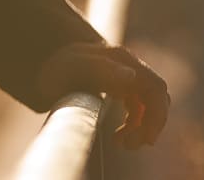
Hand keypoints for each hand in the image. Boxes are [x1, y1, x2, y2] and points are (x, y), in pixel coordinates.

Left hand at [33, 41, 168, 147]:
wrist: (46, 64)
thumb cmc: (58, 67)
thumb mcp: (74, 68)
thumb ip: (101, 70)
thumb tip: (132, 76)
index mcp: (121, 59)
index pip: (155, 87)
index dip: (157, 114)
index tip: (146, 138)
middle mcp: (129, 66)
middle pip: (156, 98)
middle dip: (150, 124)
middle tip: (131, 145)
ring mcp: (127, 77)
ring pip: (148, 105)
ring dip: (142, 127)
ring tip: (122, 143)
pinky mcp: (123, 88)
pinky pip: (139, 110)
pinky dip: (134, 125)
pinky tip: (120, 137)